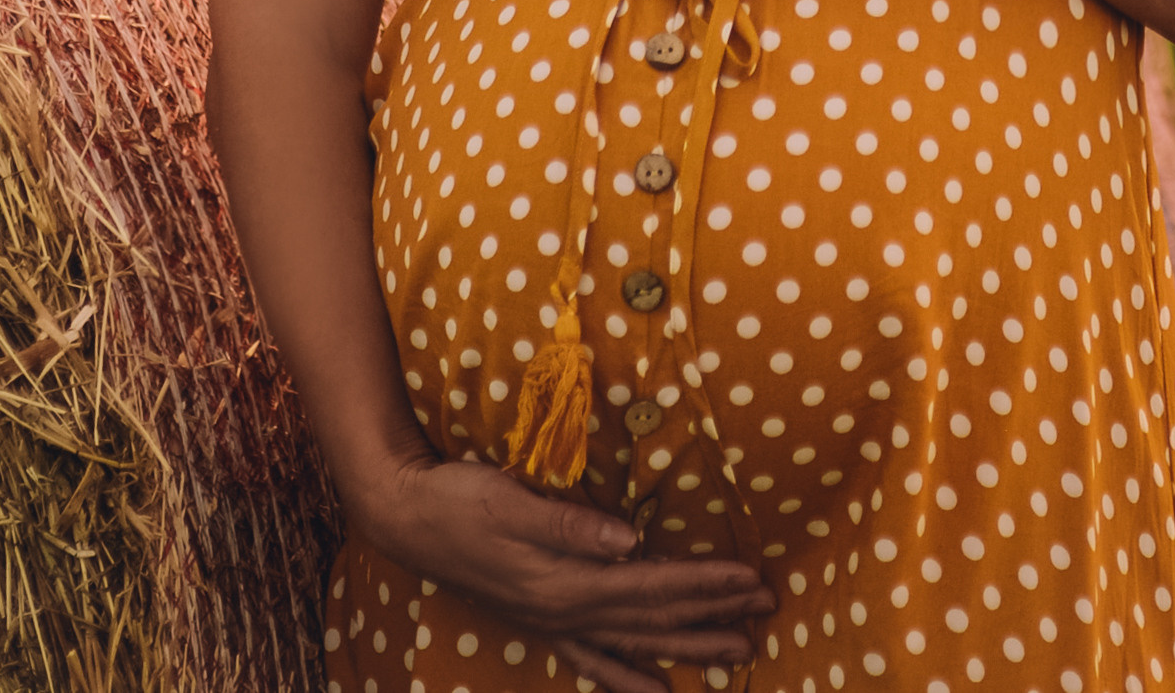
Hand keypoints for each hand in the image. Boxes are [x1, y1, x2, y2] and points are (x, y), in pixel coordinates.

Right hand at [353, 452, 773, 692]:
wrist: (407, 520)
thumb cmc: (458, 500)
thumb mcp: (510, 500)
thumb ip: (570, 524)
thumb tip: (628, 538)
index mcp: (567, 580)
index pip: (653, 584)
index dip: (705, 582)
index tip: (751, 577)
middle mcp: (567, 610)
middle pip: (655, 619)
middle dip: (714, 615)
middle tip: (767, 611)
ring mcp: (554, 622)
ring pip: (636, 643)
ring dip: (690, 647)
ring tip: (739, 654)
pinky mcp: (541, 621)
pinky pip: (596, 661)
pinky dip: (630, 679)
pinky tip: (659, 692)